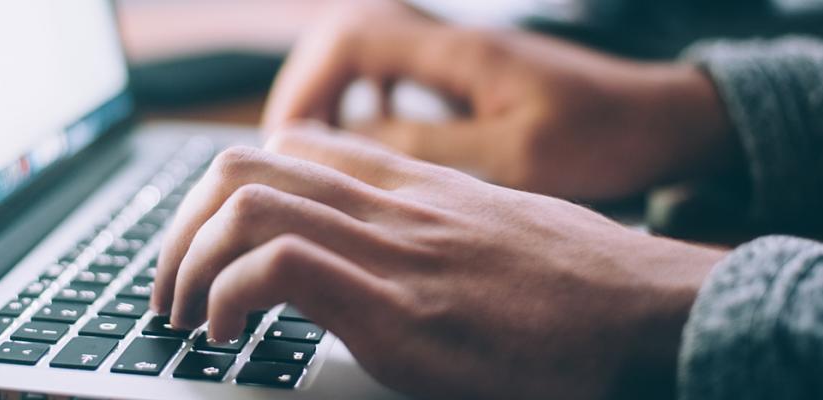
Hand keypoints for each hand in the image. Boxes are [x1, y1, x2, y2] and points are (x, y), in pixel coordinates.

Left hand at [152, 125, 726, 398]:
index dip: (226, 191)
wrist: (652, 313)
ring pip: (246, 204)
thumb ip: (434, 229)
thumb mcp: (498, 231)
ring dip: (187, 262)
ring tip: (184, 315)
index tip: (209, 243)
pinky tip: (228, 335)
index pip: (291, 147)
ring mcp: (393, 251)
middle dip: (181, 228)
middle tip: (170, 286)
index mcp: (412, 186)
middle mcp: (392, 205)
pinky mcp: (399, 310)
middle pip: (245, 166)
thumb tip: (395, 258)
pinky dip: (228, 297)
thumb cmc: (584, 284)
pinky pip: (279, 269)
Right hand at [263, 0, 737, 200]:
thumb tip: (352, 144)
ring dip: (331, 92)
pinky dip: (365, 98)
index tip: (287, 142)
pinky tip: (368, 138)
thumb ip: (431, 147)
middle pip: (345, 35)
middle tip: (287, 148)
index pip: (350, 40)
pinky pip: (395, 70)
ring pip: (366, 49)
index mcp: (460, 52)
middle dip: (305, 88)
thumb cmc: (605, 138)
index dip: (304, 87)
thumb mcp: (516, 157)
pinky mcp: (471, 74)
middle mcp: (453, 41)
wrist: (664, 120)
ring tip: (314, 147)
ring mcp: (461, 54)